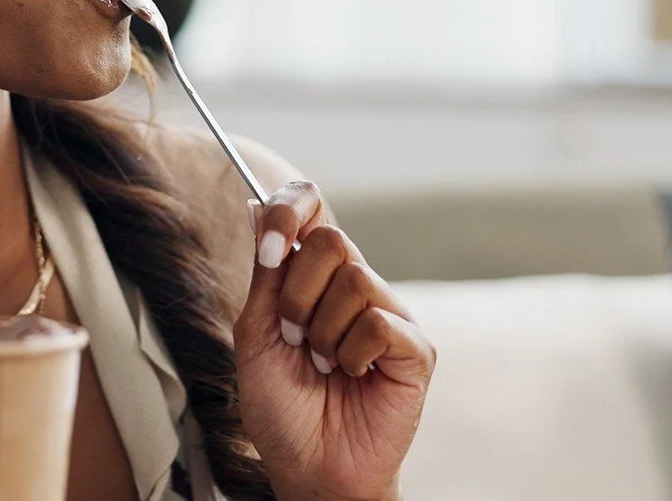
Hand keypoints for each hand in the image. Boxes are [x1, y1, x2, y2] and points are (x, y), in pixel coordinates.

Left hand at [234, 180, 434, 500]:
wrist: (308, 467)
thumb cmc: (282, 408)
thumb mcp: (256, 334)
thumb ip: (265, 273)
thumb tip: (257, 205)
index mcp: (315, 277)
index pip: (313, 207)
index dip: (291, 209)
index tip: (270, 248)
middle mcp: (356, 286)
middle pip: (332, 240)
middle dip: (297, 294)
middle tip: (294, 337)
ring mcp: (389, 315)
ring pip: (355, 281)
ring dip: (321, 333)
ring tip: (323, 366)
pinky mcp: (414, 349)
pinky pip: (378, 322)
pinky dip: (351, 354)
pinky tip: (352, 377)